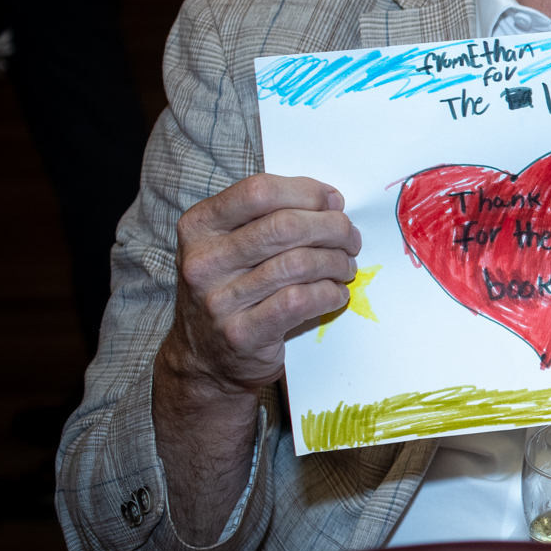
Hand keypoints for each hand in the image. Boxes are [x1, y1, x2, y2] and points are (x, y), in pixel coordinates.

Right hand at [158, 174, 361, 398]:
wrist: (205, 359)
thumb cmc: (231, 289)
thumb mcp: (232, 244)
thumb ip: (272, 216)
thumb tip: (332, 201)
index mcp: (199, 226)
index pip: (260, 191)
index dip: (308, 192)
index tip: (334, 203)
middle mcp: (203, 261)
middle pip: (286, 226)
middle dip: (333, 227)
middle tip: (351, 239)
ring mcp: (219, 300)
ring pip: (299, 263)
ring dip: (336, 262)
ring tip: (345, 267)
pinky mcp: (242, 334)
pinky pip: (300, 301)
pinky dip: (329, 293)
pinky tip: (335, 294)